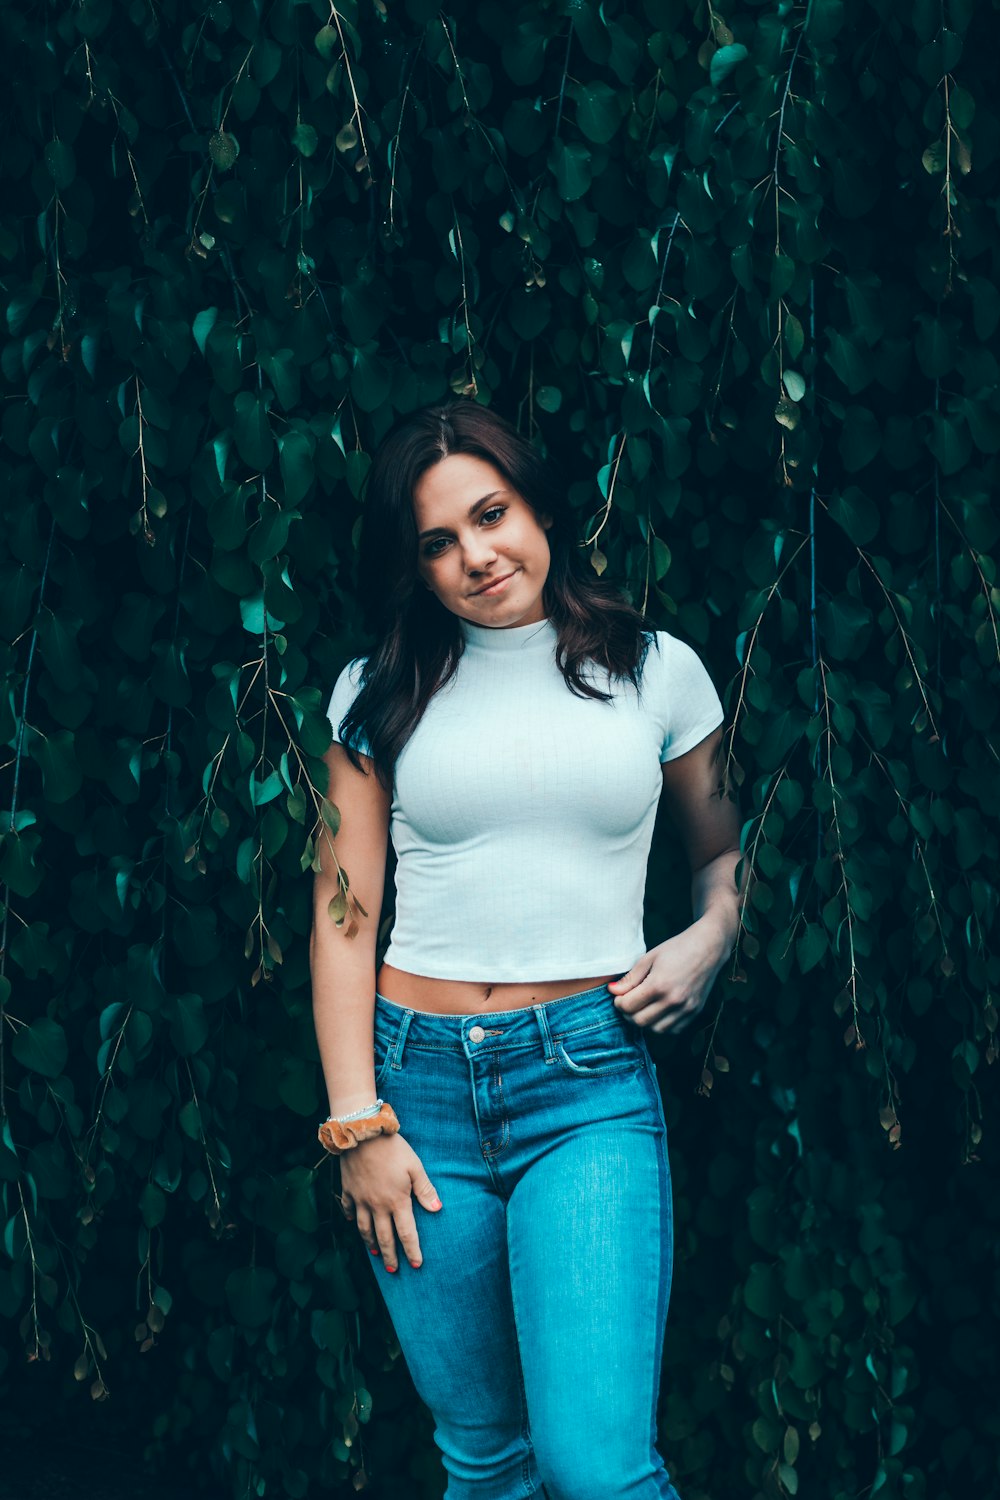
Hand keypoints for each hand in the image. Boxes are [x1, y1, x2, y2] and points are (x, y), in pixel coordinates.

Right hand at [337, 1132, 441, 1272]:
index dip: (412, 1250)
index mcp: (397, 1201)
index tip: (416, 1265)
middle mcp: (378, 1206)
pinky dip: (352, 1219)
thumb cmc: (393, 1149)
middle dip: (390, 1256)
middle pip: (384, 1238)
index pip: (406, 1233)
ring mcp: (361, 1200)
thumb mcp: (415, 1166)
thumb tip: (437, 1209)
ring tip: (375, 1253)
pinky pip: (349, 1210)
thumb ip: (425, 1189)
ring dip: (370, 1243)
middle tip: (393, 1270)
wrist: (362, 1133)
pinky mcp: (348, 1190)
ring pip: (365, 1229)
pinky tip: (354, 1224)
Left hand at [608, 918, 728, 1033]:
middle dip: (629, 1014)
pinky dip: (663, 1024)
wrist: (707, 947)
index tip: (619, 995)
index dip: (618, 1002)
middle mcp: (673, 1000)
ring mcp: (686, 1009)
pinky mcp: (695, 1012)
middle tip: (628, 1002)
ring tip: (643, 1007)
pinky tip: (659, 1011)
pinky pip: (673, 1030)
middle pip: (640, 1021)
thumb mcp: (649, 958)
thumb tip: (613, 991)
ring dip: (645, 1021)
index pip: (628, 1006)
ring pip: (656, 1029)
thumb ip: (630, 978)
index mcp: (659, 985)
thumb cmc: (677, 949)